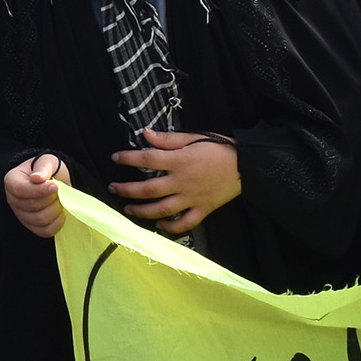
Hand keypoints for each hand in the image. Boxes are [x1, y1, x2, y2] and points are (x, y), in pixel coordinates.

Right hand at [5, 154, 69, 237]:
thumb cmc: (47, 170)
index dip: (39, 190)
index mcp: (12, 181)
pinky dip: (57, 223)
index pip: (20, 190)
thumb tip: (37, 178)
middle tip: (59, 191)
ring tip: (59, 200)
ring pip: (40, 220)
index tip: (56, 186)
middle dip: (51, 199)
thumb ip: (43, 167)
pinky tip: (60, 212)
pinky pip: (45, 231)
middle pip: (32, 206)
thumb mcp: (47, 161)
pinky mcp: (32, 227)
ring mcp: (21, 215)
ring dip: (56, 210)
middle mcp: (12, 200)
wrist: (52, 182)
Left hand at [108, 130, 242, 233]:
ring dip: (142, 211)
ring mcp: (192, 198)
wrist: (247, 166)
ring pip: (163, 209)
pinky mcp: (203, 210)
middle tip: (113, 188)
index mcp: (180, 161)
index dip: (128, 158)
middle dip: (127, 190)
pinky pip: (185, 223)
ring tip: (128, 209)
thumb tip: (144, 133)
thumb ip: (167, 139)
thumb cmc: (218, 148)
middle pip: (149, 189)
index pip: (147, 160)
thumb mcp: (193, 138)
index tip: (115, 158)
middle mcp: (183, 182)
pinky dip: (171, 227)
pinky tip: (159, 224)